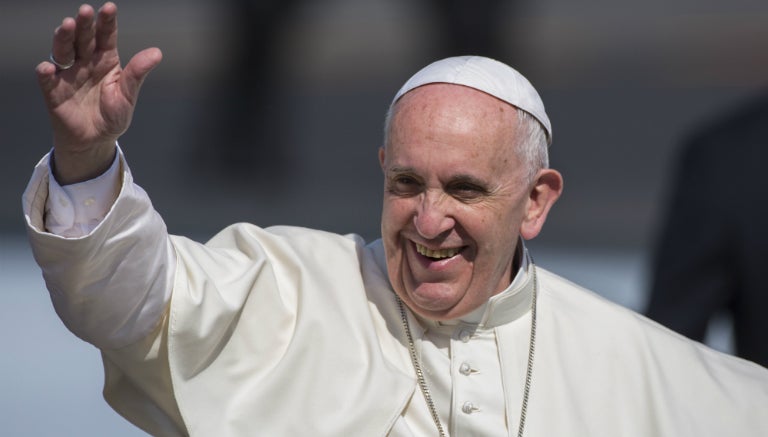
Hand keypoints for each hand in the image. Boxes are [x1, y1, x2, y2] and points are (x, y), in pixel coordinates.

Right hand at [36, 2, 161, 183]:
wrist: (96, 140)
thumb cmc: (113, 115)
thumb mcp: (128, 95)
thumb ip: (138, 73)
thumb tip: (156, 52)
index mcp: (105, 60)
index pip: (105, 37)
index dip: (106, 22)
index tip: (109, 8)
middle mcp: (85, 62)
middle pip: (82, 39)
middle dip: (83, 24)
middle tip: (85, 11)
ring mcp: (68, 74)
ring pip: (63, 51)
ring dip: (63, 39)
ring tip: (67, 27)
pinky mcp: (54, 91)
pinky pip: (47, 80)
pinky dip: (46, 73)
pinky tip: (48, 68)